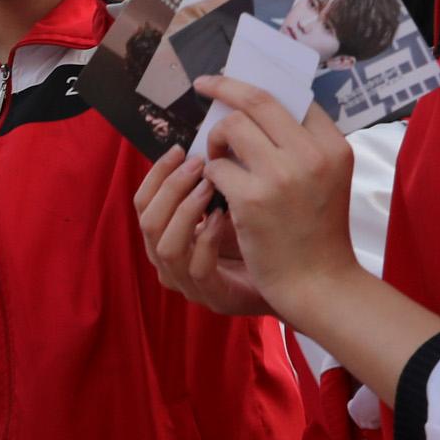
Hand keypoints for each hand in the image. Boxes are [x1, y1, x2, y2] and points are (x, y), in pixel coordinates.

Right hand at [135, 147, 270, 317]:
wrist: (296, 281)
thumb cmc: (261, 238)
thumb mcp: (228, 204)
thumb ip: (210, 182)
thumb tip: (205, 142)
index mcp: (166, 237)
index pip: (143, 203)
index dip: (156, 174)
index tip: (180, 149)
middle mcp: (169, 263)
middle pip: (148, 223)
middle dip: (171, 188)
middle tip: (199, 164)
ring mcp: (190, 284)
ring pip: (166, 247)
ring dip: (186, 211)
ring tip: (210, 187)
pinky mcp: (216, 297)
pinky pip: (199, 268)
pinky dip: (208, 239)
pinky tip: (225, 218)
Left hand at [194, 78, 362, 327]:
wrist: (318, 280)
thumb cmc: (316, 229)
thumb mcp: (326, 178)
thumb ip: (302, 144)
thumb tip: (253, 107)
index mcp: (334, 145)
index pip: (293, 97)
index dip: (256, 85)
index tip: (233, 79)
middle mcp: (311, 154)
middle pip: (257, 100)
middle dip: (224, 87)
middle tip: (204, 84)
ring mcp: (282, 176)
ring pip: (231, 128)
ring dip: (216, 140)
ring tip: (218, 159)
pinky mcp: (252, 199)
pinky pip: (215, 167)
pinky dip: (210, 175)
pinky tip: (218, 190)